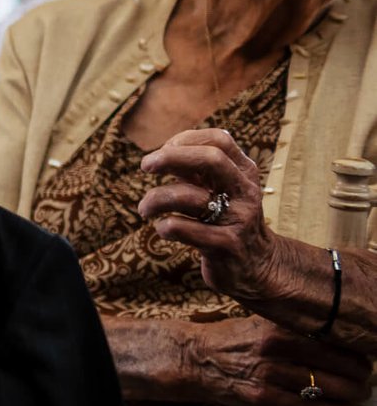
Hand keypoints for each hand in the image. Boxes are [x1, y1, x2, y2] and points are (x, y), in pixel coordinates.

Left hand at [138, 128, 287, 308]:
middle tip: (145, 166)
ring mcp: (239, 218)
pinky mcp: (226, 246)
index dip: (185, 140)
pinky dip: (164, 226)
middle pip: (212, 159)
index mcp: (244, 172)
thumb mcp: (220, 190)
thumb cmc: (227, 220)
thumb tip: (162, 153)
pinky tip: (164, 229)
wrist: (258, 265)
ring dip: (155, 199)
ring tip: (145, 209)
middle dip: (171, 157)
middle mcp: (245, 191)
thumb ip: (196, 170)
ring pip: (189, 196)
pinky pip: (183, 228)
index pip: (220, 140)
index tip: (162, 152)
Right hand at [141, 310, 370, 405]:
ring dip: (353, 394)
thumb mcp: (262, 322)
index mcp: (278, 327)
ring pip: (327, 387)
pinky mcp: (263, 399)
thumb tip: (338, 336)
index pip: (333, 340)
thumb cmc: (232, 338)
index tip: (365, 357)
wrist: (194, 358)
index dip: (357, 351)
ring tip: (362, 395)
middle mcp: (275, 349)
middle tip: (367, 378)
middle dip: (360, 375)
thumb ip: (296, 328)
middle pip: (336, 364)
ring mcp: (269, 376)